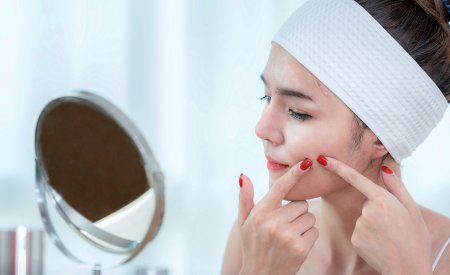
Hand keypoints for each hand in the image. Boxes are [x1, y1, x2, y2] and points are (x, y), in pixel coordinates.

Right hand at [238, 159, 318, 274]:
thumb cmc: (252, 245)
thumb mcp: (243, 222)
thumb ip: (245, 198)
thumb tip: (244, 176)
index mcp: (260, 213)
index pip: (280, 188)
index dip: (294, 173)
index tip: (307, 162)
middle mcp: (273, 223)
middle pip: (301, 204)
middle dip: (296, 212)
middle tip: (285, 224)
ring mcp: (287, 236)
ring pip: (309, 217)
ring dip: (303, 224)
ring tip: (289, 235)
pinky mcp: (300, 248)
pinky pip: (314, 231)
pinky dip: (308, 236)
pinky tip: (296, 244)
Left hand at [320, 156, 431, 274]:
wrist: (410, 267)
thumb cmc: (414, 238)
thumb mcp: (411, 208)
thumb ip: (397, 187)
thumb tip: (384, 169)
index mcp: (383, 199)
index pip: (355, 178)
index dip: (338, 167)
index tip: (323, 159)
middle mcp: (368, 210)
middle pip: (366, 205)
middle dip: (376, 212)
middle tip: (392, 227)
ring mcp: (360, 225)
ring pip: (362, 219)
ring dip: (372, 226)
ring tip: (388, 237)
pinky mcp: (355, 239)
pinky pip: (358, 233)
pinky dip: (367, 238)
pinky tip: (378, 245)